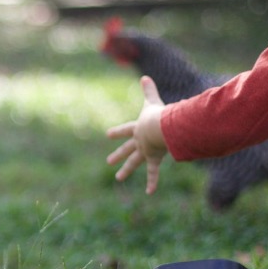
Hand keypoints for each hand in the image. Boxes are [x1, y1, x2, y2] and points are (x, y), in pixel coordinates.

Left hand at [106, 76, 168, 193]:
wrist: (159, 128)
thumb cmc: (158, 114)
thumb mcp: (153, 101)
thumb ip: (149, 90)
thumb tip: (144, 76)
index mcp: (138, 128)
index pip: (125, 129)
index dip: (117, 132)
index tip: (107, 135)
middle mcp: (139, 141)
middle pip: (126, 149)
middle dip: (118, 154)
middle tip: (109, 161)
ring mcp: (145, 150)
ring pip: (134, 162)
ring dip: (126, 170)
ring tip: (118, 177)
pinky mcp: (153, 158)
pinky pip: (153, 173)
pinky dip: (152, 182)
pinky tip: (149, 192)